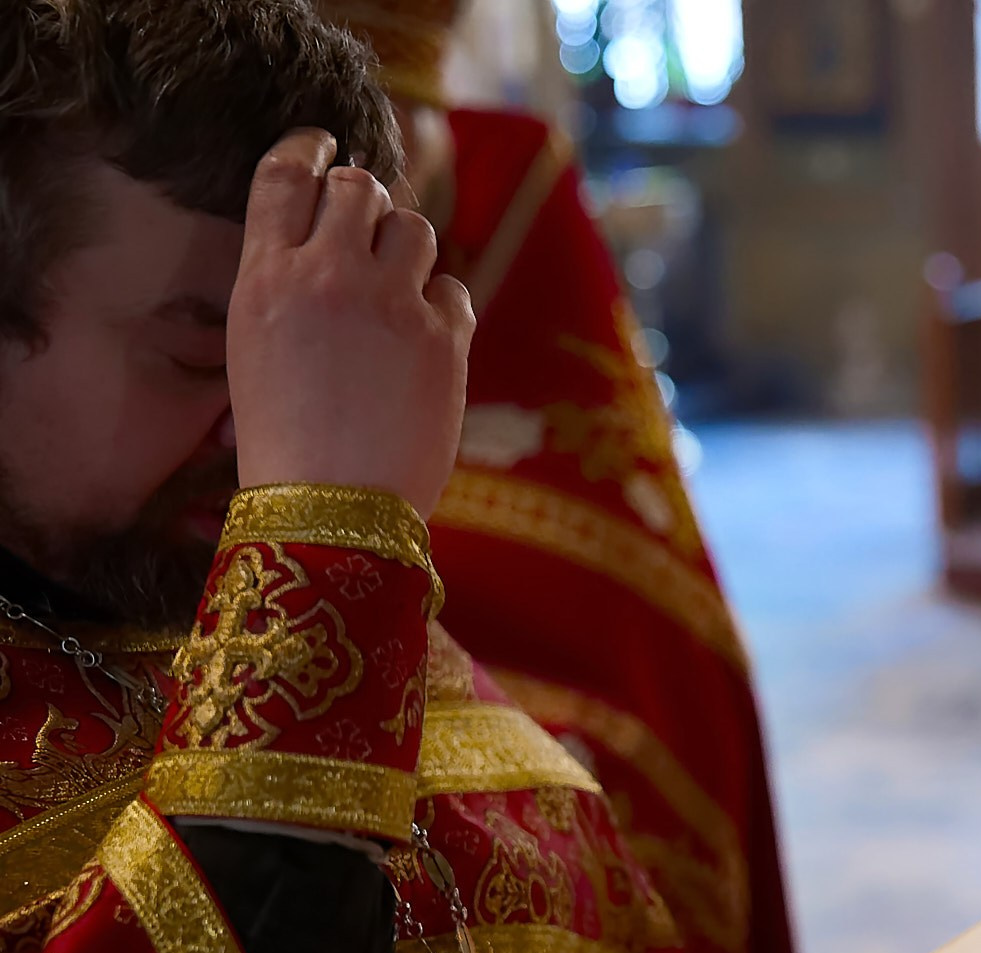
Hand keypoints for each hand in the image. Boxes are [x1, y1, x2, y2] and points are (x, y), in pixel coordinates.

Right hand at [228, 128, 475, 516]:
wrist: (331, 505)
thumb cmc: (284, 437)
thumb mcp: (254, 346)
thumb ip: (286, 282)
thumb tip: (326, 235)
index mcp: (266, 278)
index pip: (286, 175)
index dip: (308, 147)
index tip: (324, 145)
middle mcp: (328, 277)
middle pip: (359, 187)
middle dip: (366, 200)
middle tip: (368, 228)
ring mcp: (391, 304)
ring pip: (413, 226)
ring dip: (407, 246)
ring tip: (396, 286)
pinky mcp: (444, 337)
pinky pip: (452, 288)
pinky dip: (441, 305)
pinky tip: (424, 339)